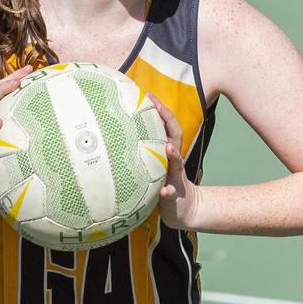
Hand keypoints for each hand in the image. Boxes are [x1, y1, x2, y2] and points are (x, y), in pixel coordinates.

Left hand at [149, 93, 198, 229]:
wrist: (183, 209)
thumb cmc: (163, 183)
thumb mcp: (154, 165)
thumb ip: (144, 151)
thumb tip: (119, 134)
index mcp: (168, 153)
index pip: (168, 126)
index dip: (161, 109)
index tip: (149, 94)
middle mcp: (174, 162)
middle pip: (176, 136)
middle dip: (168, 120)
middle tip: (158, 106)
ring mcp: (175, 177)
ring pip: (177, 163)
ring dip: (174, 155)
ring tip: (168, 148)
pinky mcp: (173, 196)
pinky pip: (171, 193)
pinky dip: (168, 191)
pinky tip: (163, 190)